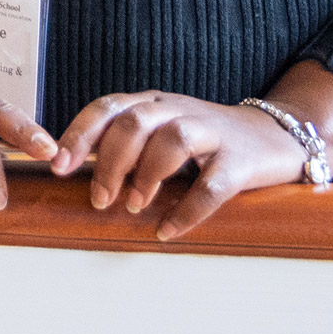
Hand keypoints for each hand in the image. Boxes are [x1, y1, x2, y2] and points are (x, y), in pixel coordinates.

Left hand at [52, 91, 313, 239]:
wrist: (274, 136)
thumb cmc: (204, 141)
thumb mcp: (160, 131)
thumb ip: (124, 143)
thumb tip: (72, 172)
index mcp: (152, 103)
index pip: (107, 107)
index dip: (79, 135)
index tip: (58, 167)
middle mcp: (178, 110)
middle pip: (134, 122)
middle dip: (109, 162)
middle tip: (99, 200)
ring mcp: (212, 131)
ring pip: (173, 140)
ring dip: (147, 175)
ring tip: (133, 206)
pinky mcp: (241, 159)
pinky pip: (213, 184)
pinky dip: (188, 209)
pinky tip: (168, 230)